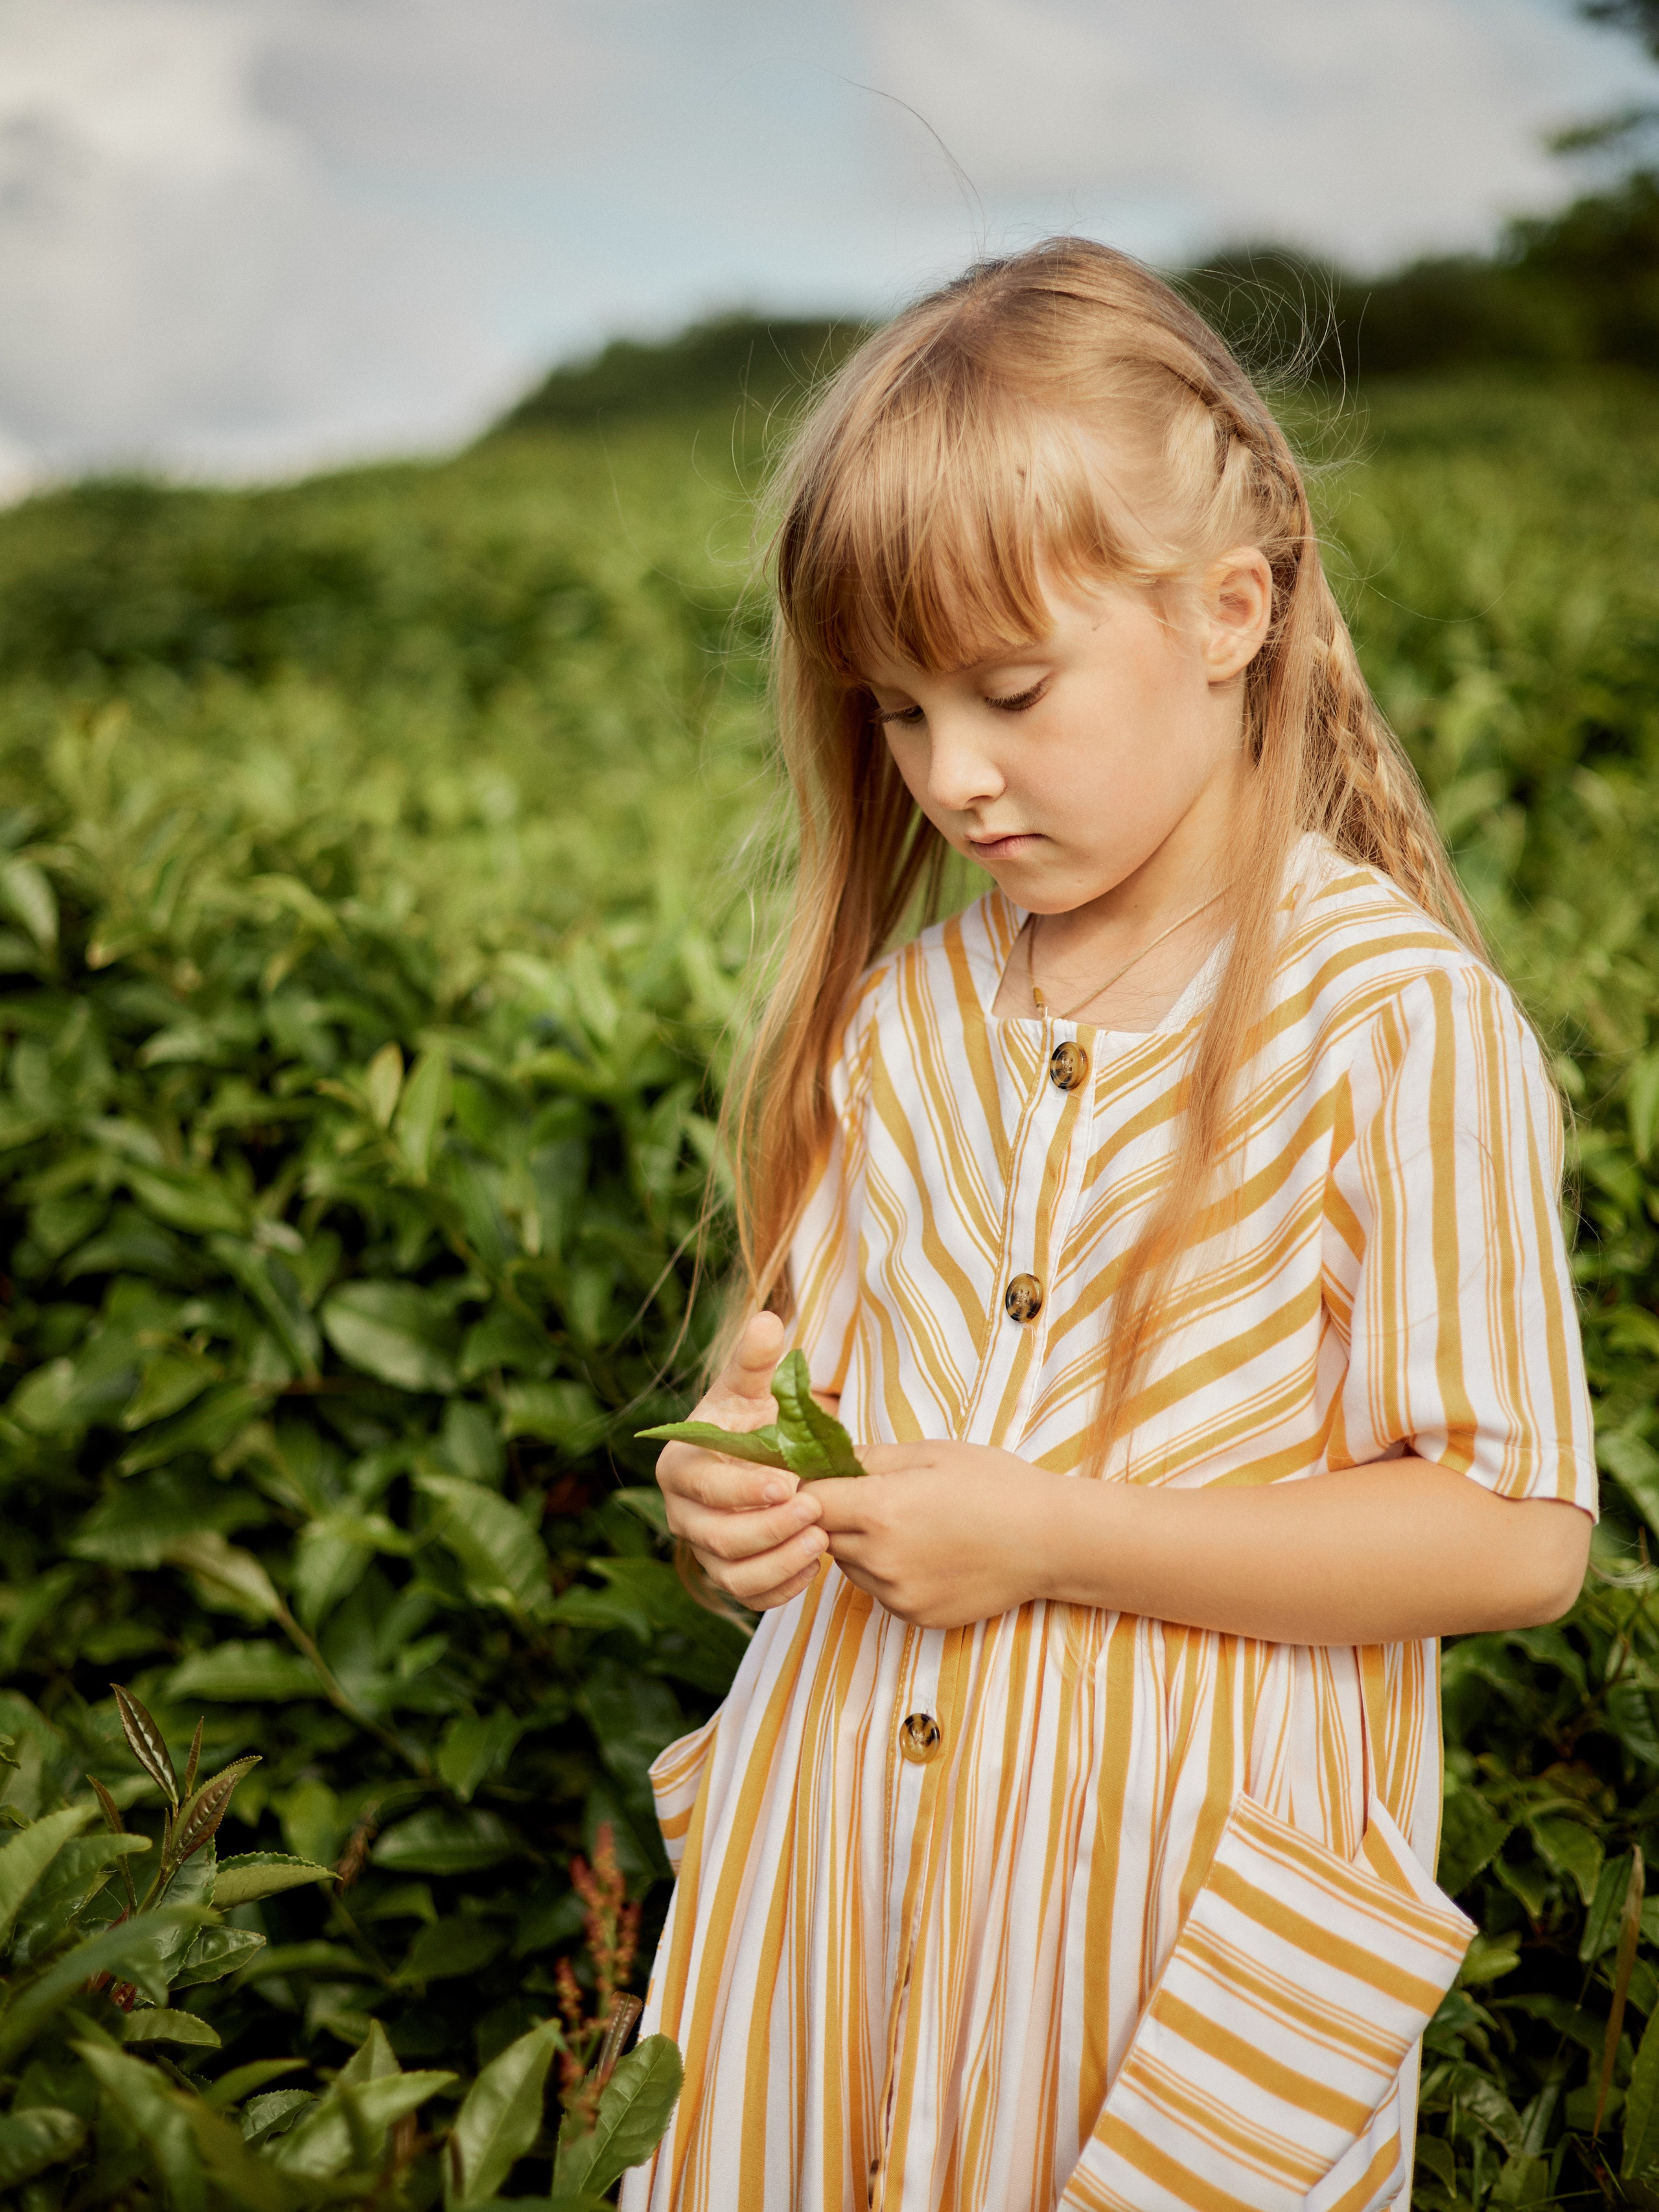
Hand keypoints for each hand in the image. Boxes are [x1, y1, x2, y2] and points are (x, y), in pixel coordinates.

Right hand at [654, 1311, 828, 1610]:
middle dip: (768, 1529)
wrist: (760, 1454)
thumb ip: (757, 1359)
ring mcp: (704, 1549)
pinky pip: (748, 1596)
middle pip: (716, 1537)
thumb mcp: (754, 1386)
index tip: (791, 1483)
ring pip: (730, 1575)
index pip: (704, 1487)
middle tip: (816, 1512)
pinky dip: (780, 1589)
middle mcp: (682, 1514)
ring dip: (777, 1563)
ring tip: (821, 1541)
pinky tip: (813, 1566)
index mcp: (679, 1466)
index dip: (744, 1490)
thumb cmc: (752, 1417)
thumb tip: (767, 1321)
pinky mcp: (729, 1575)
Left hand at [812, 1440, 1067, 1627]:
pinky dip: (889, 1572)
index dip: (810, 1487)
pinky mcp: (915, 1616)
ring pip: (850, 1566)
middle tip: (876, 1496)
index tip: (827, 1477)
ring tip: (909, 1524)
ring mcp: (897, 1595)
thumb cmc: (994, 1485)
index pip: (808, 1502)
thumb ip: (869, 1458)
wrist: (1049, 1540)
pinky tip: (928, 1552)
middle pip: (823, 1537)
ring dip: (861, 1546)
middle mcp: (880, 1560)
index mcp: (879, 1511)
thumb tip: (824, 1458)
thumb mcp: (930, 1454)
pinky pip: (879, 1591)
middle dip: (837, 1516)